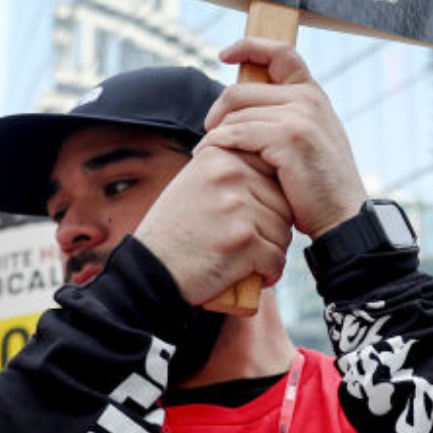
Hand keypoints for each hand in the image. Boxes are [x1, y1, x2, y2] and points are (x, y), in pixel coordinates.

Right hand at [134, 143, 294, 305]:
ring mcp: (237, 207)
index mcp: (220, 156)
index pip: (273, 174)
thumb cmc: (176, 231)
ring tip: (245, 259)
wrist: (148, 270)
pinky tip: (251, 275)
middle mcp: (230, 175)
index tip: (251, 218)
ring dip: (272, 251)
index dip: (268, 201)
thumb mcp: (196, 184)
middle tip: (249, 245)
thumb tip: (276, 169)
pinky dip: (269, 272)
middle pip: (283, 204)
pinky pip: (277, 258)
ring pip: (283, 232)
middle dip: (273, 229)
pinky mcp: (243, 239)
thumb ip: (231, 171)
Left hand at [201, 38, 368, 235]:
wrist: (342, 215)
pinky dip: (217, 144)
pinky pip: (236, 133)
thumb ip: (286, 115)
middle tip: (211, 134)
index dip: (250, 46)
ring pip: (234, 113)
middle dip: (217, 113)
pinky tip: (211, 155)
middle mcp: (308, 99)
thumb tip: (242, 106)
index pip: (281, 52)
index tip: (225, 54)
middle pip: (240, 91)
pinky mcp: (288, 137)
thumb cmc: (319, 186)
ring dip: (215, 134)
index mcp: (313, 95)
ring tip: (210, 151)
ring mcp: (300, 116)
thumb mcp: (309, 140)